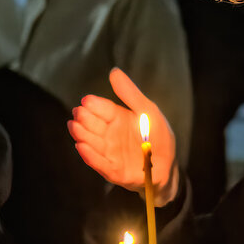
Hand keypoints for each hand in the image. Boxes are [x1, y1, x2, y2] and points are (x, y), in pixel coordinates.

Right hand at [68, 68, 177, 205]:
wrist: (169, 166)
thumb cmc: (158, 136)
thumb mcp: (147, 111)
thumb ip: (130, 94)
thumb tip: (114, 71)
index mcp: (117, 119)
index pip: (102, 110)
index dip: (94, 105)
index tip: (86, 101)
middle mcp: (109, 135)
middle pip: (93, 126)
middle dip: (84, 120)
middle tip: (78, 113)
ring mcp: (110, 153)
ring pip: (92, 144)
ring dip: (82, 136)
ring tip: (74, 127)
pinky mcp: (113, 171)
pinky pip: (100, 164)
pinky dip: (90, 156)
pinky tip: (81, 147)